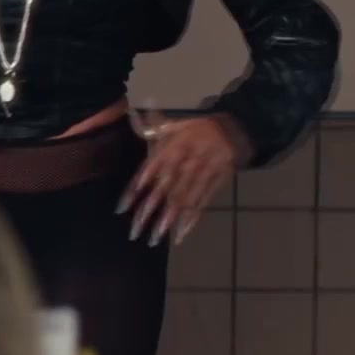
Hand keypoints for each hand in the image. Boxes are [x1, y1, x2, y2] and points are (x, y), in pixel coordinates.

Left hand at [120, 112, 248, 246]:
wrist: (234, 131)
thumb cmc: (197, 130)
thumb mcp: (173, 125)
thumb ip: (150, 126)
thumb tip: (131, 114)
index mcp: (171, 148)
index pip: (147, 171)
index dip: (134, 190)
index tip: (121, 209)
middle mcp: (184, 163)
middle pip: (163, 191)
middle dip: (148, 212)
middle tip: (134, 233)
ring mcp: (200, 176)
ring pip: (181, 201)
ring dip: (167, 221)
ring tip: (154, 239)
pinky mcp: (214, 185)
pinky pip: (201, 204)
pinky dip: (190, 220)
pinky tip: (180, 235)